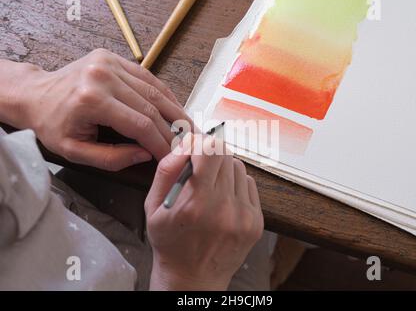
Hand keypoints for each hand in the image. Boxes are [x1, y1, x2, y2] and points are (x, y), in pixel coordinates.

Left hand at [2, 49, 191, 170]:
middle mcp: (103, 76)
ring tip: (189, 127)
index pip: (140, 124)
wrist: (36, 95)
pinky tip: (175, 108)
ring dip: (175, 110)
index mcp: (92, 100)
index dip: (161, 143)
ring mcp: (110, 62)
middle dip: (173, 128)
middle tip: (189, 144)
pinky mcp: (113, 58)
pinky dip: (164, 94)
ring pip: (154, 89)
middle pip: (151, 105)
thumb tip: (146, 154)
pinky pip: (147, 77)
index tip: (174, 157)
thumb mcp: (76, 152)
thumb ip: (112, 159)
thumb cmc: (53, 126)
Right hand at [145, 133, 263, 290]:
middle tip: (200, 171)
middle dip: (211, 156)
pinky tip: (224, 200)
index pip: (211, 150)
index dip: (201, 143)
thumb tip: (186, 143)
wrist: (192, 278)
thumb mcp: (153, 206)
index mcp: (196, 203)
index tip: (195, 149)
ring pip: (238, 168)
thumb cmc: (170, 242)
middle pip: (225, 155)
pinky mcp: (256, 222)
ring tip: (211, 189)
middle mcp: (224, 209)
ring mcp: (244, 216)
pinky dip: (236, 185)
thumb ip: (167, 170)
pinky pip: (249, 184)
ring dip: (224, 170)